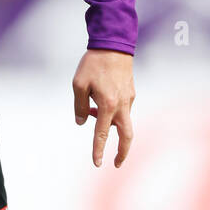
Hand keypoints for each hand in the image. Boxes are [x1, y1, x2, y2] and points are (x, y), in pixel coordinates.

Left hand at [72, 49, 134, 167]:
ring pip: (122, 121)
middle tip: (117, 163)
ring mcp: (128, 99)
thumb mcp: (79, 84)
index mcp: (107, 105)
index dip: (98, 150)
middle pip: (126, 136)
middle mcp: (121, 105)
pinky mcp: (131, 93)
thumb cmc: (94, 64)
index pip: (101, 134)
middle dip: (123, 152)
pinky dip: (112, 113)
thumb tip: (81, 122)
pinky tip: (98, 101)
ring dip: (110, 125)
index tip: (97, 163)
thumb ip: (80, 106)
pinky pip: (122, 110)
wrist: (114, 45)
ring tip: (92, 111)